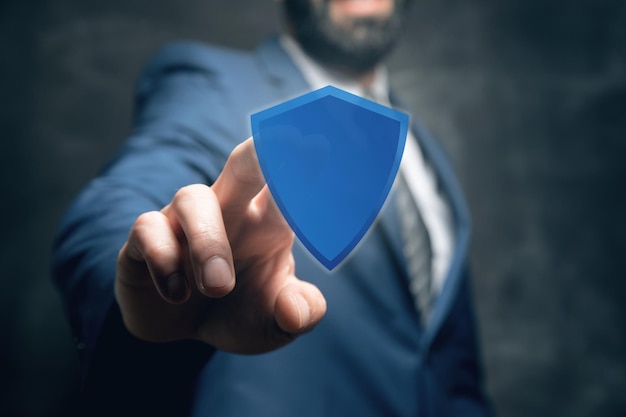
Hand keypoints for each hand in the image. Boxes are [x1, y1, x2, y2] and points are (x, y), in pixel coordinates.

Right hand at [114, 138, 325, 352]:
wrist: (181, 331)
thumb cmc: (236, 312)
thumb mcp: (274, 323)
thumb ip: (297, 314)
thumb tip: (296, 310)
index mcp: (268, 223)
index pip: (291, 185)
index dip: (308, 165)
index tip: (327, 142)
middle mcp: (229, 210)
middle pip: (244, 164)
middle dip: (263, 151)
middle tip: (289, 142)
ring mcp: (185, 221)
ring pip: (193, 199)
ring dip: (208, 242)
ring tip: (219, 286)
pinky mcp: (146, 239)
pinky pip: (148, 229)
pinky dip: (164, 260)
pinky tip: (177, 295)